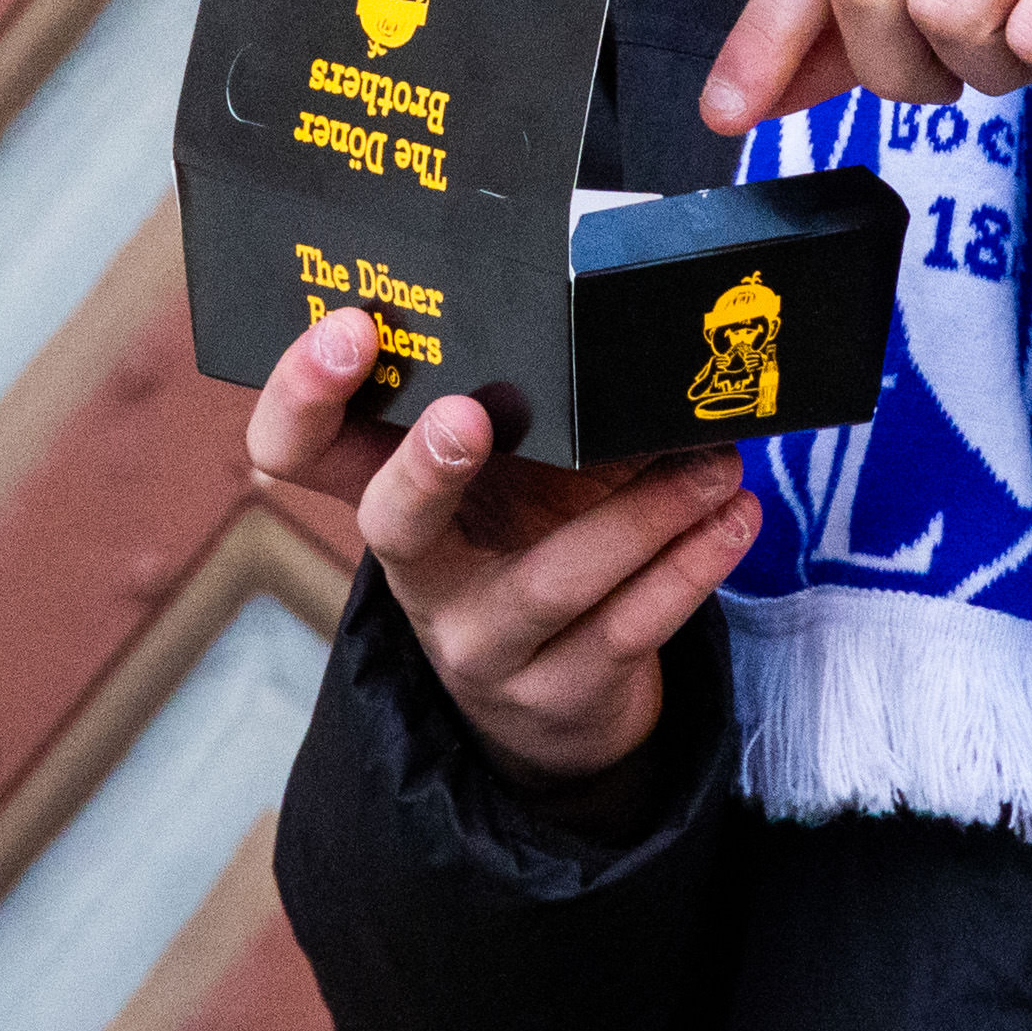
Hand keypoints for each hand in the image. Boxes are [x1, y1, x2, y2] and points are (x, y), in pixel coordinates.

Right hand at [248, 309, 758, 785]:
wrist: (559, 708)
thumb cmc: (530, 547)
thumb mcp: (509, 480)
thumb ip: (532, 409)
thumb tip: (622, 321)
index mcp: (389, 500)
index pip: (298, 452)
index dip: (302, 394)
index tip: (349, 330)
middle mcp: (423, 578)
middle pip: (392, 526)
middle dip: (427, 468)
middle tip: (470, 415)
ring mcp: (484, 645)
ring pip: (550, 580)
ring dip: (643, 514)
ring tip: (714, 462)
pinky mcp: (561, 691)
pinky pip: (627, 627)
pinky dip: (691, 566)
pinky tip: (733, 518)